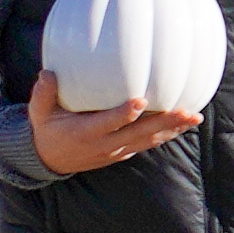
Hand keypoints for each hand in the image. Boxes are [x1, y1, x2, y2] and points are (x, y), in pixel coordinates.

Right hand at [39, 89, 187, 177]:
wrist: (49, 160)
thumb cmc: (46, 129)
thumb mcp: (39, 113)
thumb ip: (43, 93)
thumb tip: (48, 72)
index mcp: (84, 132)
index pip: (107, 123)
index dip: (124, 114)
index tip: (140, 101)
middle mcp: (104, 144)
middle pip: (138, 133)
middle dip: (163, 122)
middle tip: (186, 111)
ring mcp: (116, 151)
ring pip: (148, 140)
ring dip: (172, 129)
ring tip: (194, 117)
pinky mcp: (123, 153)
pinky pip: (148, 144)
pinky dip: (166, 135)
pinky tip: (184, 124)